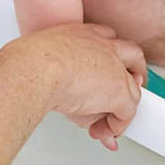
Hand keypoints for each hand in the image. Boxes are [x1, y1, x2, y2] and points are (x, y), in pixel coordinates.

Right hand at [27, 23, 146, 150]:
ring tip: (105, 124)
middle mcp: (103, 45)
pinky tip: (102, 131)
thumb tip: (71, 104)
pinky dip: (117, 124)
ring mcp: (115, 66)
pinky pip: (128, 110)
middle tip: (127, 91)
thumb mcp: (47, 68)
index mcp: (83, 33)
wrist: (34, 68)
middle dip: (134, 74)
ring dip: (120, 109)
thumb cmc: (31, 65)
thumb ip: (63, 84)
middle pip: (132, 55)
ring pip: (132, 88)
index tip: (104, 75)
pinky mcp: (119, 88)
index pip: (107, 39)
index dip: (111, 59)